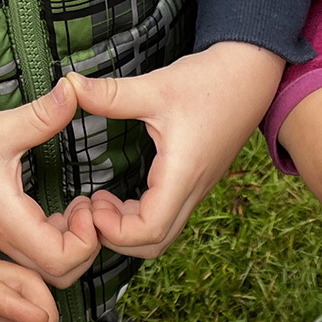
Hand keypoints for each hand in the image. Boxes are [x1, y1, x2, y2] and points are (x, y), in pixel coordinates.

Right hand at [0, 87, 100, 287]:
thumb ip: (42, 115)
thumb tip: (75, 89)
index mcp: (7, 222)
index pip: (60, 262)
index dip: (86, 243)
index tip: (87, 208)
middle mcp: (5, 239)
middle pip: (60, 276)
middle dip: (85, 250)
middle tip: (88, 212)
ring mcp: (0, 240)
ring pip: (48, 269)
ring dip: (71, 245)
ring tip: (77, 209)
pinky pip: (35, 253)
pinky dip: (55, 239)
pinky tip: (59, 211)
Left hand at [68, 43, 285, 258]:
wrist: (252, 76)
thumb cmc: (209, 81)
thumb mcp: (156, 86)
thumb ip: (112, 93)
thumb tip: (69, 85)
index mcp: (182, 175)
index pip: (149, 231)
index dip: (116, 231)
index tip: (93, 204)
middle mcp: (192, 191)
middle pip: (154, 245)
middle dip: (117, 239)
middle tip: (91, 209)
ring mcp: (196, 191)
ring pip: (161, 235)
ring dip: (128, 230)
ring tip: (102, 202)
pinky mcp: (196, 185)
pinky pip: (167, 219)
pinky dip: (140, 219)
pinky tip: (120, 196)